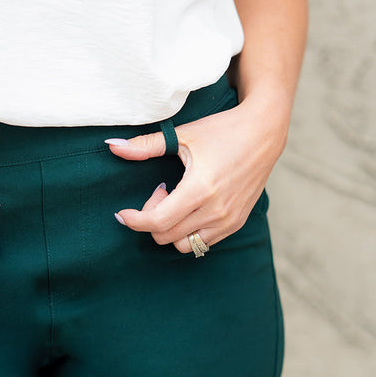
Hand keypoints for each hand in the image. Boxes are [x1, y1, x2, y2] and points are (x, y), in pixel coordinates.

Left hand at [107, 98, 285, 252]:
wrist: (263, 133)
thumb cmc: (222, 131)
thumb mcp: (182, 135)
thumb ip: (145, 146)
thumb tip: (112, 147)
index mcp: (200, 189)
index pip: (157, 222)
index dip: (135, 221)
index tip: (123, 213)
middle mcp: (216, 210)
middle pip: (166, 236)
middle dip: (152, 218)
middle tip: (160, 189)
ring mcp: (228, 220)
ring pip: (183, 245)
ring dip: (170, 228)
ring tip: (176, 199)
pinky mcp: (236, 224)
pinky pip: (202, 243)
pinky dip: (187, 231)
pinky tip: (191, 206)